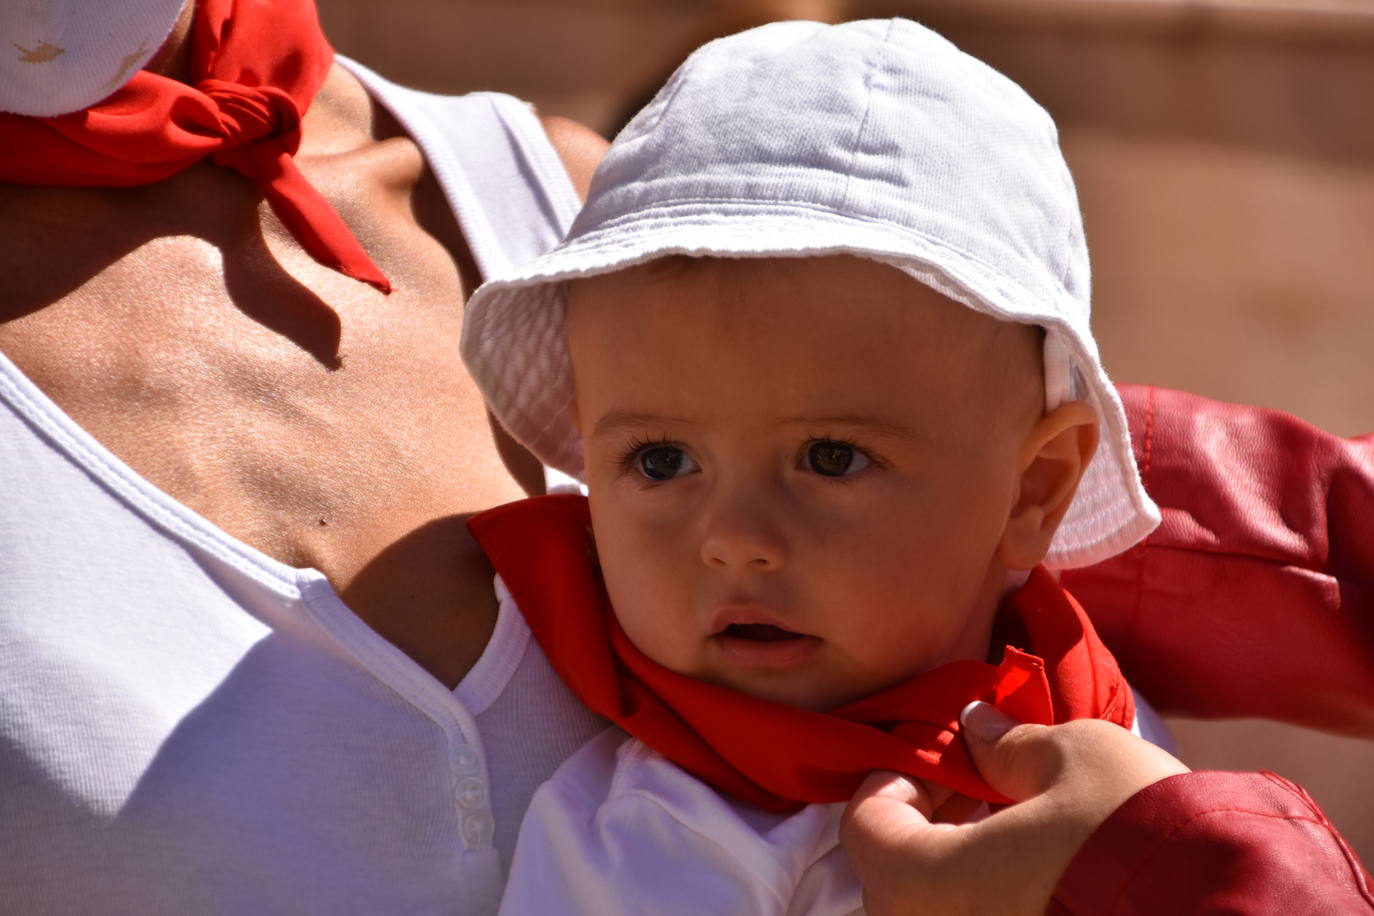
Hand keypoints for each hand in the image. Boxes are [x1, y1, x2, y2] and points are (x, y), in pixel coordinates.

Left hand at [839, 702, 1189, 915]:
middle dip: (935, 821)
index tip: (945, 756)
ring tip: (1023, 827)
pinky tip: (1049, 874)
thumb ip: (1010, 743)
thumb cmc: (1139, 835)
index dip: (899, 776)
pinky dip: (997, 898)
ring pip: (941, 908)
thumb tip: (979, 725)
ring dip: (965, 863)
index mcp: (921, 886)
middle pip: (898, 873)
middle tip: (986, 786)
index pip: (865, 823)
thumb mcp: (1074, 758)